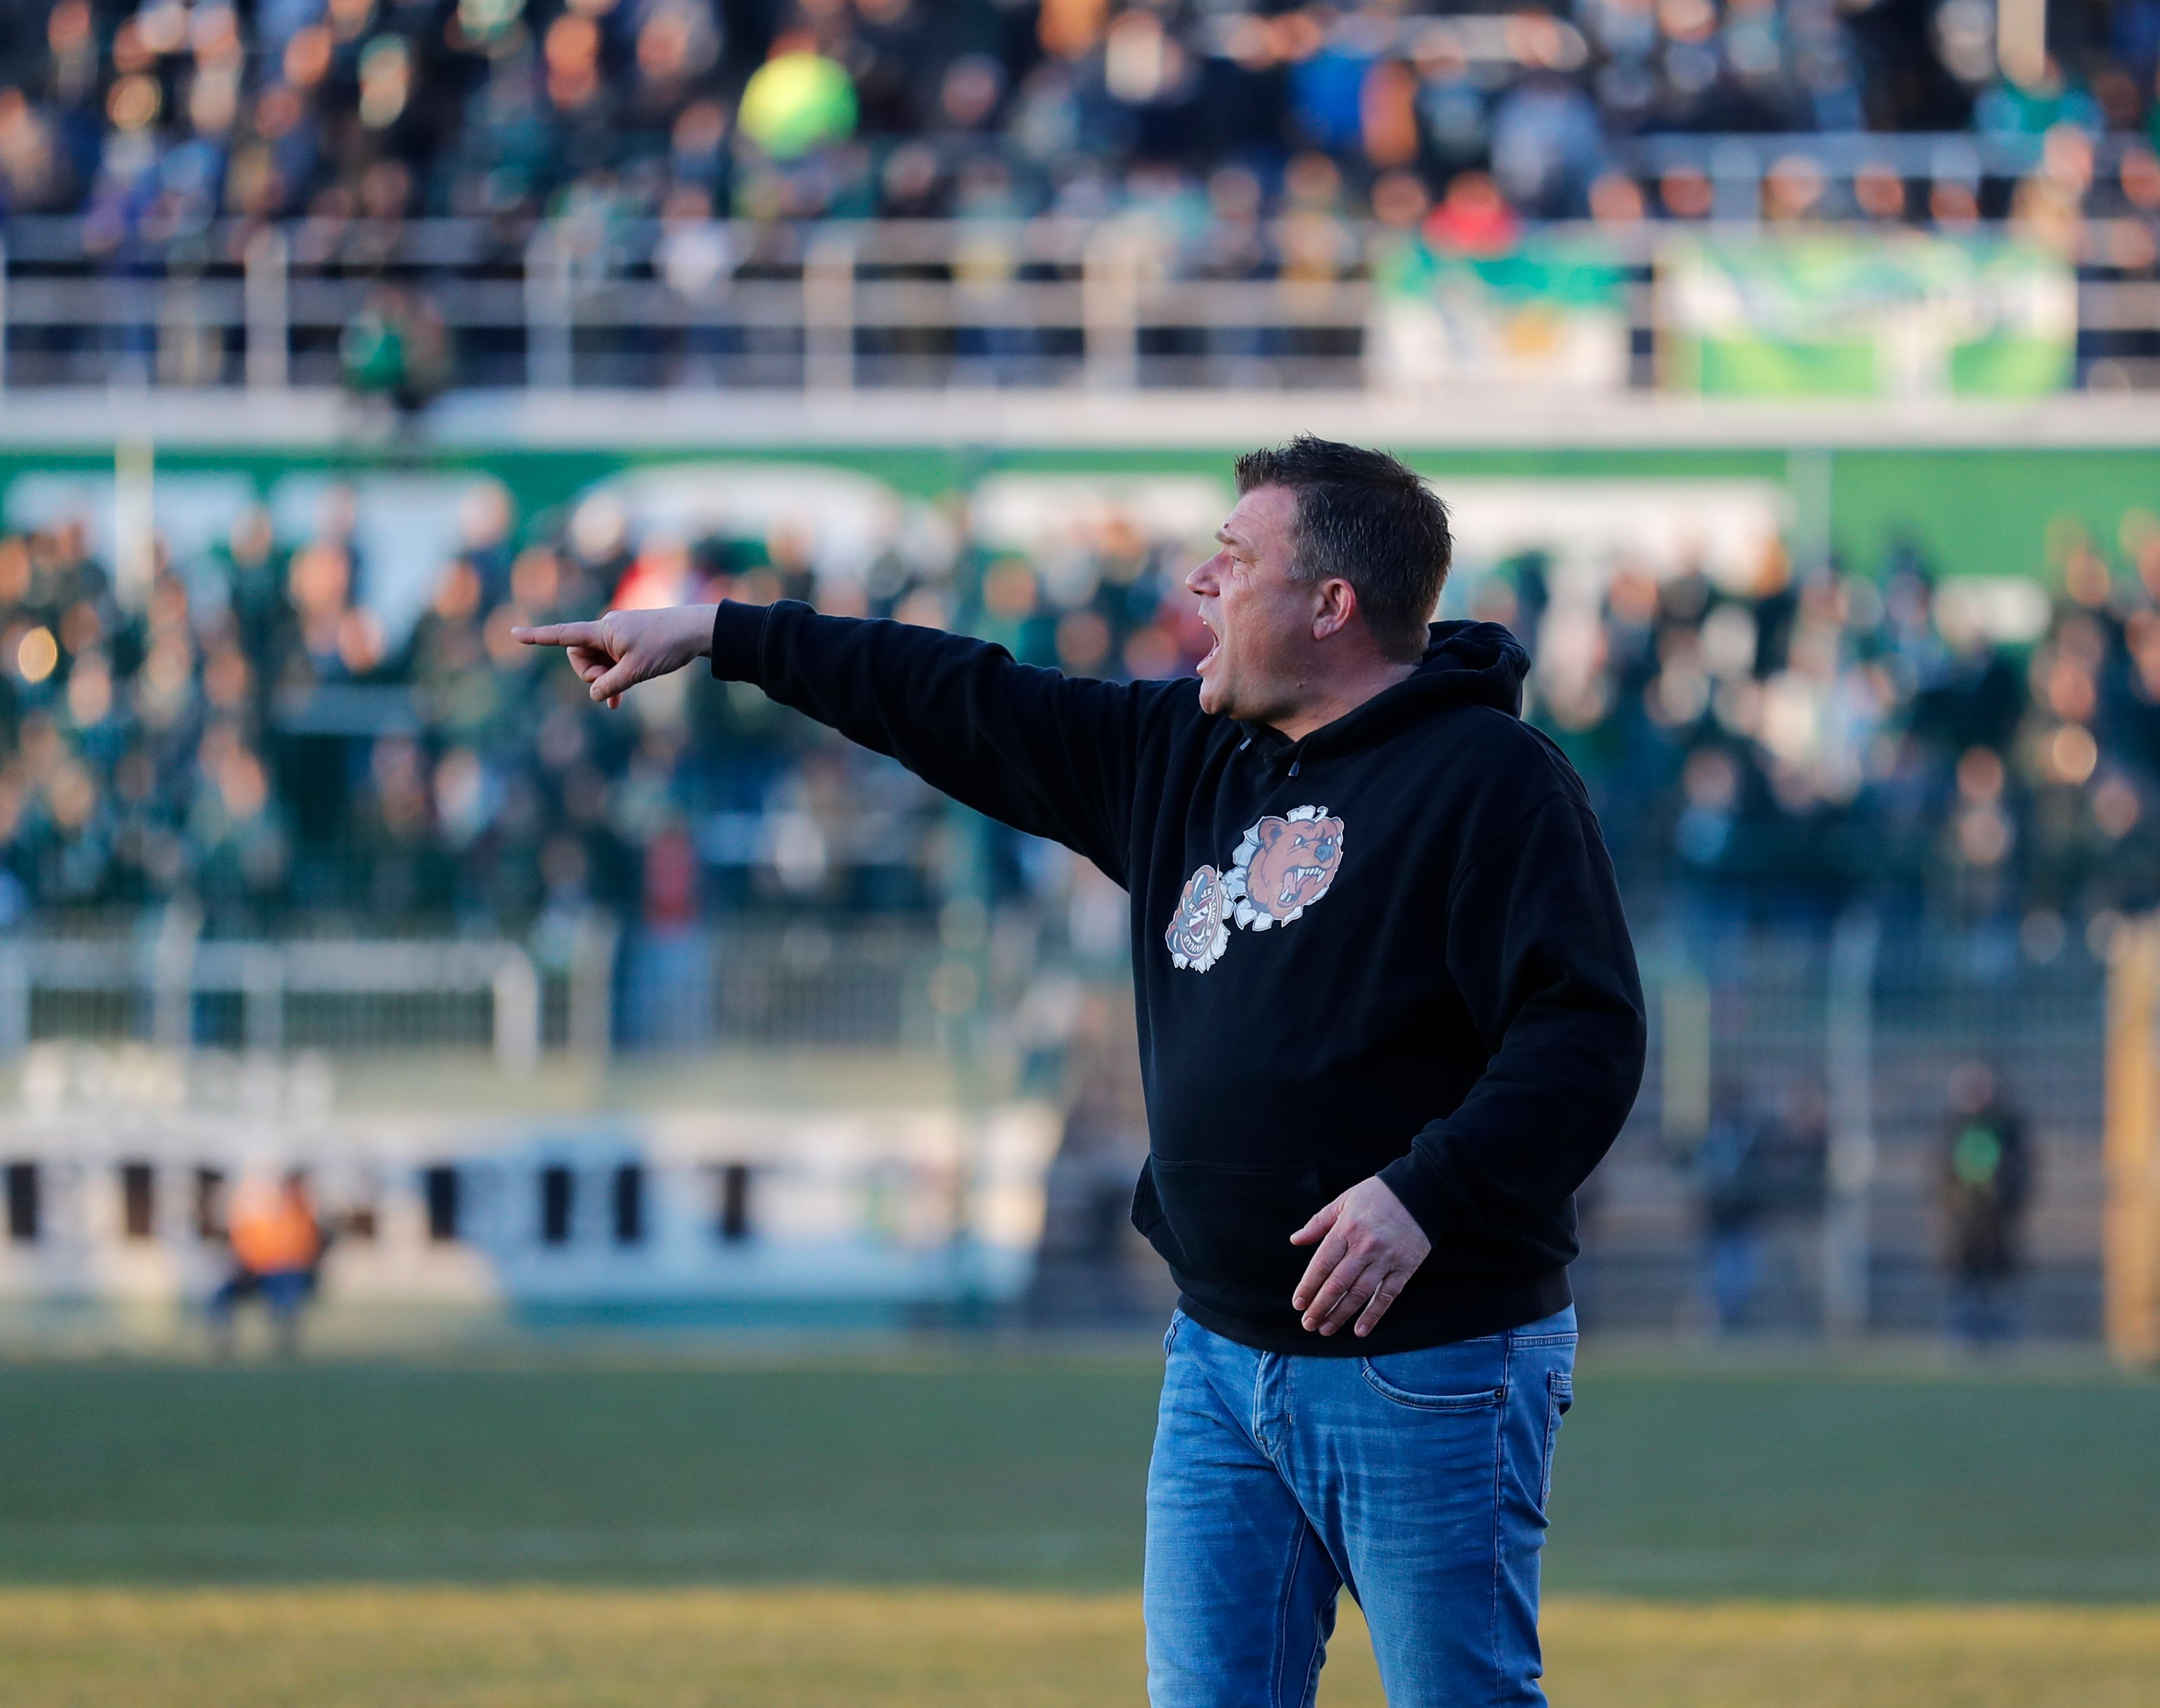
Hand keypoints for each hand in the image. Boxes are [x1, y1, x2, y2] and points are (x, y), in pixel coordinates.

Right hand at [512, 605, 717, 707]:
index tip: (515, 633)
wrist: (695, 630)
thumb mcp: (636, 671)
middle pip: (579, 656)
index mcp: (602, 631)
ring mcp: (617, 635)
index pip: (564, 634)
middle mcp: (606, 629)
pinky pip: (611, 661)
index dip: (538, 637)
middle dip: (589, 675)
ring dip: (604, 679)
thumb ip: (610, 684)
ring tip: (624, 689)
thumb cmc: (666, 646)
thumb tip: (595, 694)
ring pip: (596, 662)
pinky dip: (612, 678)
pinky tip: (618, 700)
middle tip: (612, 684)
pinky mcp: (629, 641)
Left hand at [1289, 1177, 1431, 1337]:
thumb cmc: (1377, 1195)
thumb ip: (1318, 1223)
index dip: (1308, 1286)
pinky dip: (1373, 1315)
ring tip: (1326, 1329)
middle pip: (1337, 1284)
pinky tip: (1360, 1330)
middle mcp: (1364, 1247)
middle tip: (1308, 1324)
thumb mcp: (1344, 1201)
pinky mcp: (1405, 1268)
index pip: (1322, 1265)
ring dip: (1341, 1315)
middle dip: (1320, 1307)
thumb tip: (1295, 1240)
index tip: (1298, 1303)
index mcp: (1346, 1229)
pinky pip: (1387, 1296)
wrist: (1420, 1191)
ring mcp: (1386, 1259)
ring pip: (1359, 1294)